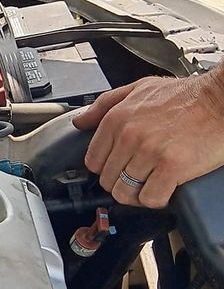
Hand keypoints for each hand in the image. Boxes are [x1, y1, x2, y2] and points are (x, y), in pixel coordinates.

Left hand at [73, 70, 223, 207]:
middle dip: (121, 182)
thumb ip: (105, 104)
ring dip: (137, 194)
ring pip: (125, 193)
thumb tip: (79, 121)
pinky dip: (157, 199)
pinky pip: (151, 198)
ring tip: (151, 184)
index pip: (93, 161)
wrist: (221, 100)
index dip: (106, 168)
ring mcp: (150, 152)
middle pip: (107, 180)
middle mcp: (129, 135)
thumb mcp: (139, 89)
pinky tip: (165, 188)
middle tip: (139, 176)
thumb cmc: (186, 96)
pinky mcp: (172, 167)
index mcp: (117, 118)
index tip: (119, 167)